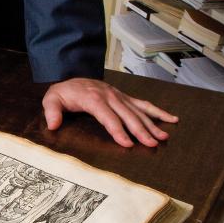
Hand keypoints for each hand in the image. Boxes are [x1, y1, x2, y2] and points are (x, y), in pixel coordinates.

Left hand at [42, 77, 177, 147]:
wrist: (71, 78)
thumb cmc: (64, 93)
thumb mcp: (52, 99)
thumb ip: (52, 111)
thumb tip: (53, 124)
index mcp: (93, 98)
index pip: (108, 117)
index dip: (118, 130)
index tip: (127, 143)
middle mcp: (109, 96)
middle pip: (127, 115)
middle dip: (140, 130)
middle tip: (151, 144)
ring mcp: (119, 96)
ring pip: (138, 111)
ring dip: (152, 124)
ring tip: (163, 137)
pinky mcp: (124, 97)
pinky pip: (143, 104)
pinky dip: (158, 111)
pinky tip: (172, 119)